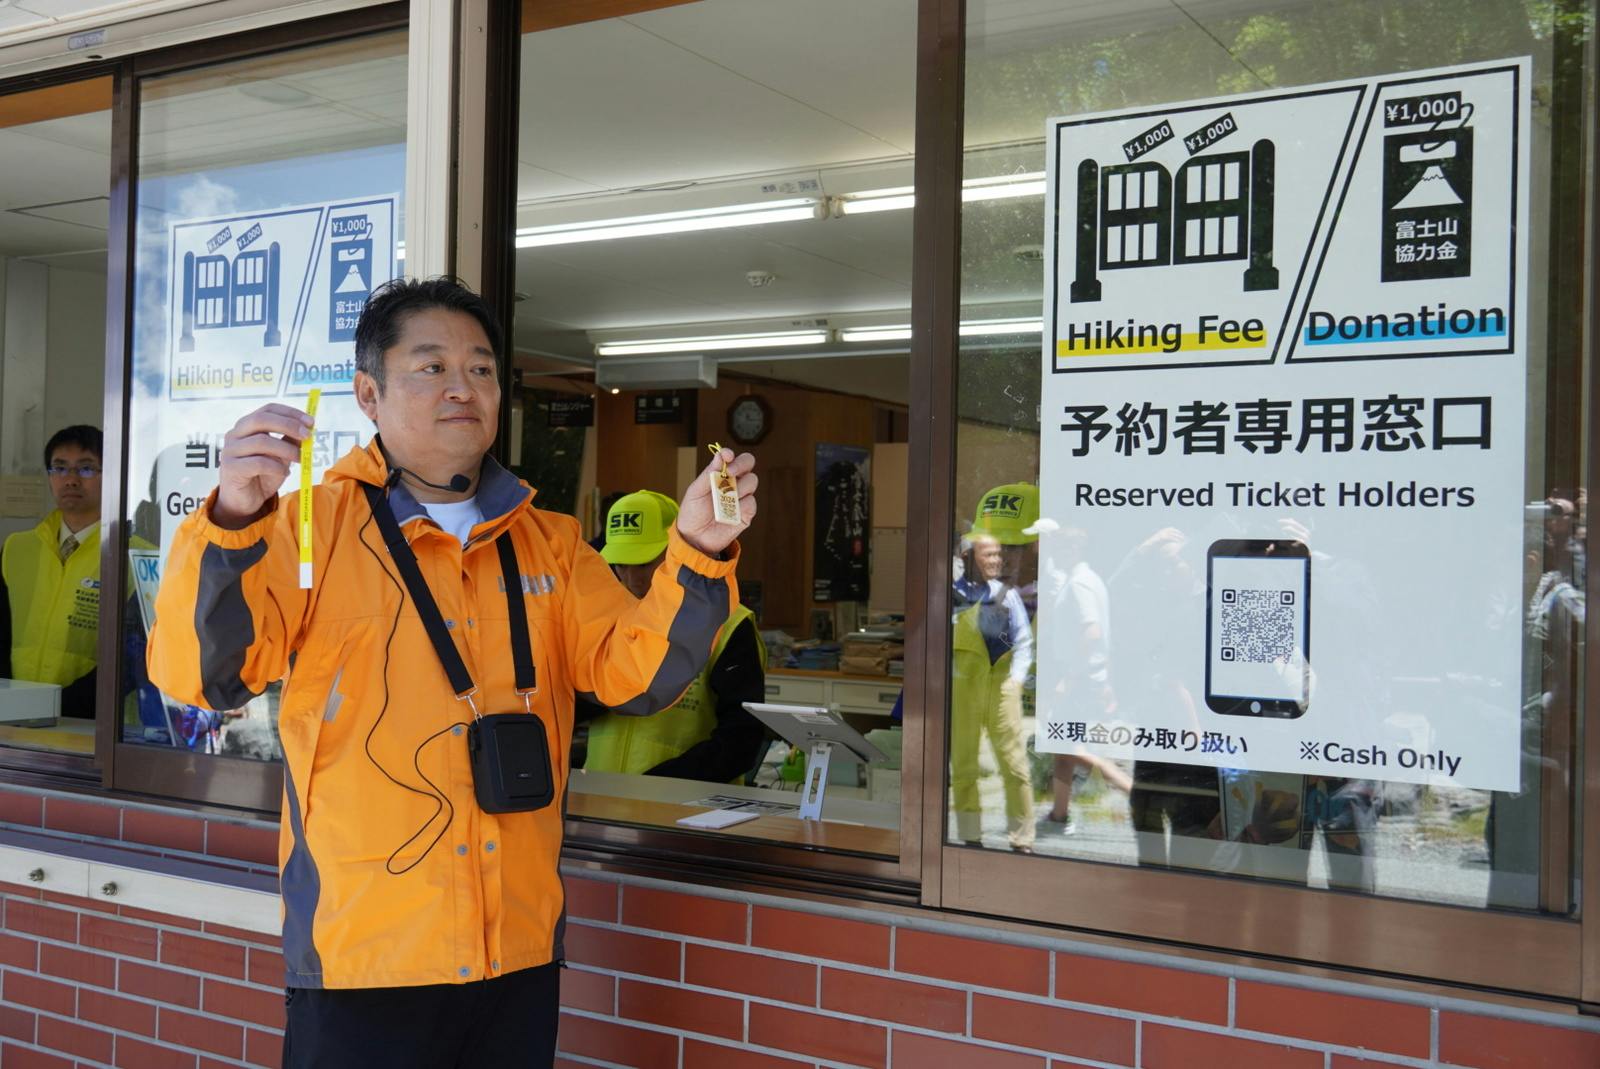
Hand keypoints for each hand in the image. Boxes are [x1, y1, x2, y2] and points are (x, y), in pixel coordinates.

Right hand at [214, 403, 312, 528]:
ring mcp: (230, 451)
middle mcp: (235, 434)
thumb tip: (307, 429)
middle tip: (308, 436)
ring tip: (299, 459)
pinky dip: (276, 467)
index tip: (310, 421)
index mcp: (247, 426)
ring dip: (286, 450)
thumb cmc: (261, 475)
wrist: (243, 501)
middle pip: (262, 420)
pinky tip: (284, 474)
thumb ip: (289, 442)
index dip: (290, 413)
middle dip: (289, 425)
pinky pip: (258, 463)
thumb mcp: (280, 456)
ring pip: (262, 442)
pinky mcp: (230, 468)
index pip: (268, 409)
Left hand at [675, 448, 756, 555]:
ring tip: (724, 499)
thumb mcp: (695, 492)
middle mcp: (733, 482)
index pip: (731, 458)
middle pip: (748, 463)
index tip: (726, 456)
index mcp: (720, 475)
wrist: (695, 538)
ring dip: (738, 488)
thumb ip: (708, 474)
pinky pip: (750, 502)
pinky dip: (740, 506)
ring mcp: (741, 497)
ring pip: (751, 482)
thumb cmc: (693, 512)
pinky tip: (728, 512)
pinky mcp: (747, 513)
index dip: (731, 454)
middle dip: (741, 465)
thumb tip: (720, 456)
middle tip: (730, 472)